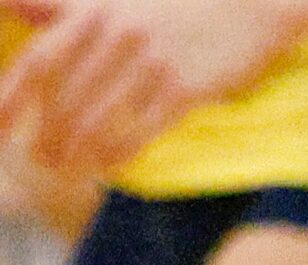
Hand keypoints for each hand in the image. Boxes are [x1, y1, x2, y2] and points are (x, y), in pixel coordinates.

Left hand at [0, 0, 307, 171]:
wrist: (248, 8)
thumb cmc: (175, 7)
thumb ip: (57, 6)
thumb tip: (8, 5)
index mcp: (93, 12)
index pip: (40, 60)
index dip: (13, 97)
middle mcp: (119, 35)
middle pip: (66, 97)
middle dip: (47, 135)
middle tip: (40, 160)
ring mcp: (153, 62)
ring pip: (99, 119)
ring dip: (77, 152)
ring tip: (67, 170)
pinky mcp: (187, 88)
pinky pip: (142, 129)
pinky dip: (119, 152)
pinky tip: (108, 167)